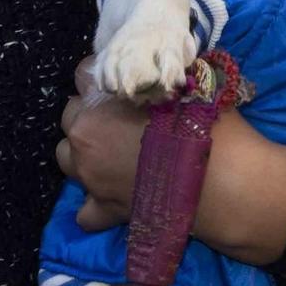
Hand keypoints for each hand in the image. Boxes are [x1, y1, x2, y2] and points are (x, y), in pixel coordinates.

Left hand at [58, 58, 285, 267]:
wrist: (218, 178)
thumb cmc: (204, 123)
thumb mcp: (186, 85)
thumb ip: (160, 80)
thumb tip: (161, 73)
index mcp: (100, 103)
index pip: (84, 74)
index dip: (104, 74)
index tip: (123, 79)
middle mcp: (85, 139)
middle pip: (70, 117)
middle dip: (90, 114)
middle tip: (120, 116)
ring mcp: (90, 177)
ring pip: (67, 159)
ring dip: (84, 153)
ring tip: (112, 153)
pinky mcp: (104, 209)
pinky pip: (85, 212)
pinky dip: (96, 203)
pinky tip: (115, 195)